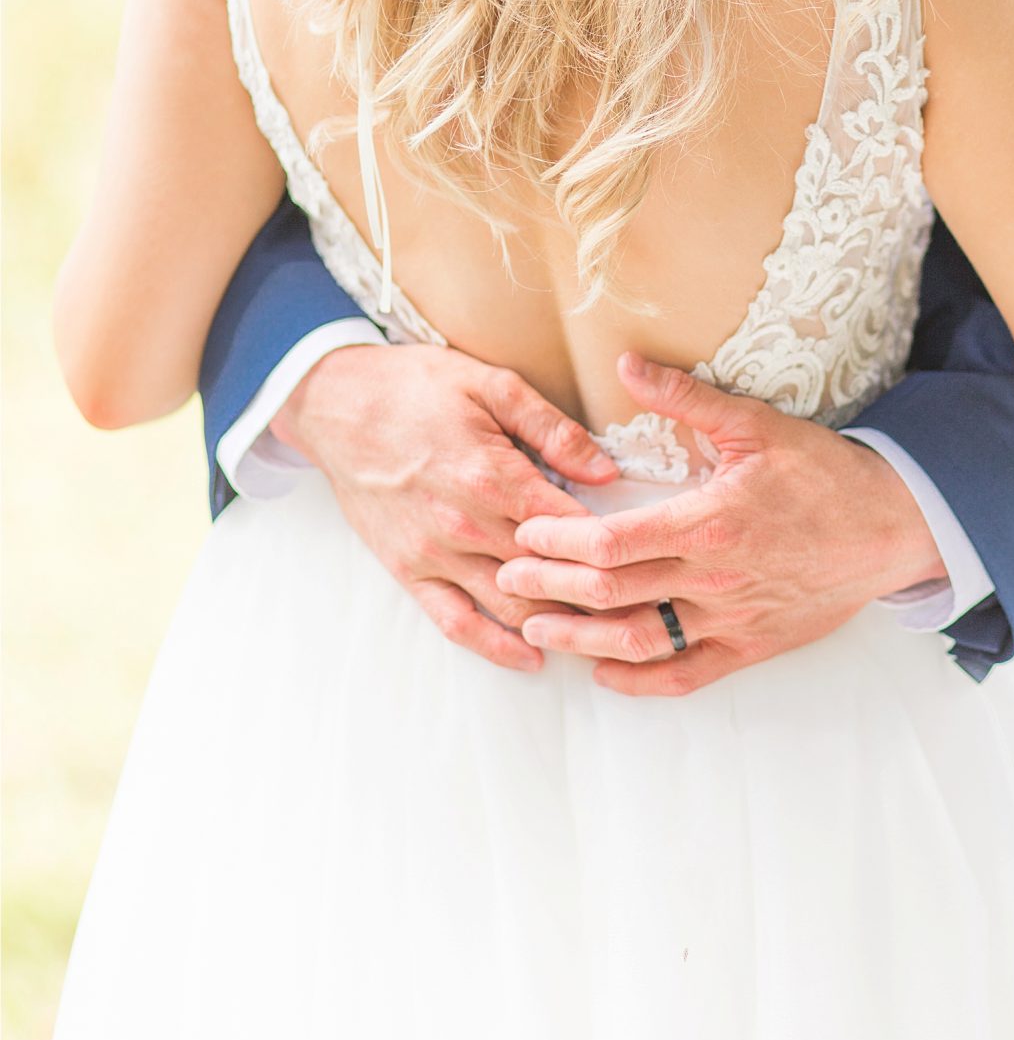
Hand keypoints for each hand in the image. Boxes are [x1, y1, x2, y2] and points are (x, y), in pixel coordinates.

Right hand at [273, 344, 619, 670]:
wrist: (335, 404)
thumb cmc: (414, 386)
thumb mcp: (491, 384)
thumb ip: (553, 430)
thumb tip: (606, 471)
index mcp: (493, 475)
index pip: (572, 528)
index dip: (614, 547)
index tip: (651, 558)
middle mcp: (465, 524)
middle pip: (548, 576)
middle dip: (598, 597)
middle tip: (644, 609)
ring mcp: (434, 553)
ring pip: (510, 606)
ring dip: (558, 625)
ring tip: (605, 636)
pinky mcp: (408, 570)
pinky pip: (455, 621)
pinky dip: (496, 645)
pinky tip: (531, 656)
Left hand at [496, 353, 946, 694]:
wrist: (891, 528)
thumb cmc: (822, 473)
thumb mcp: (755, 424)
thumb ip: (685, 398)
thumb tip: (626, 363)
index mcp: (709, 521)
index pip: (613, 542)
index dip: (559, 542)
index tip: (526, 531)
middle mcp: (715, 579)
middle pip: (612, 593)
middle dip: (550, 587)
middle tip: (506, 577)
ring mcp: (732, 619)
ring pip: (640, 641)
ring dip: (581, 639)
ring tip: (537, 626)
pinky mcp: (751, 647)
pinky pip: (686, 675)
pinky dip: (640, 680)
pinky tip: (605, 672)